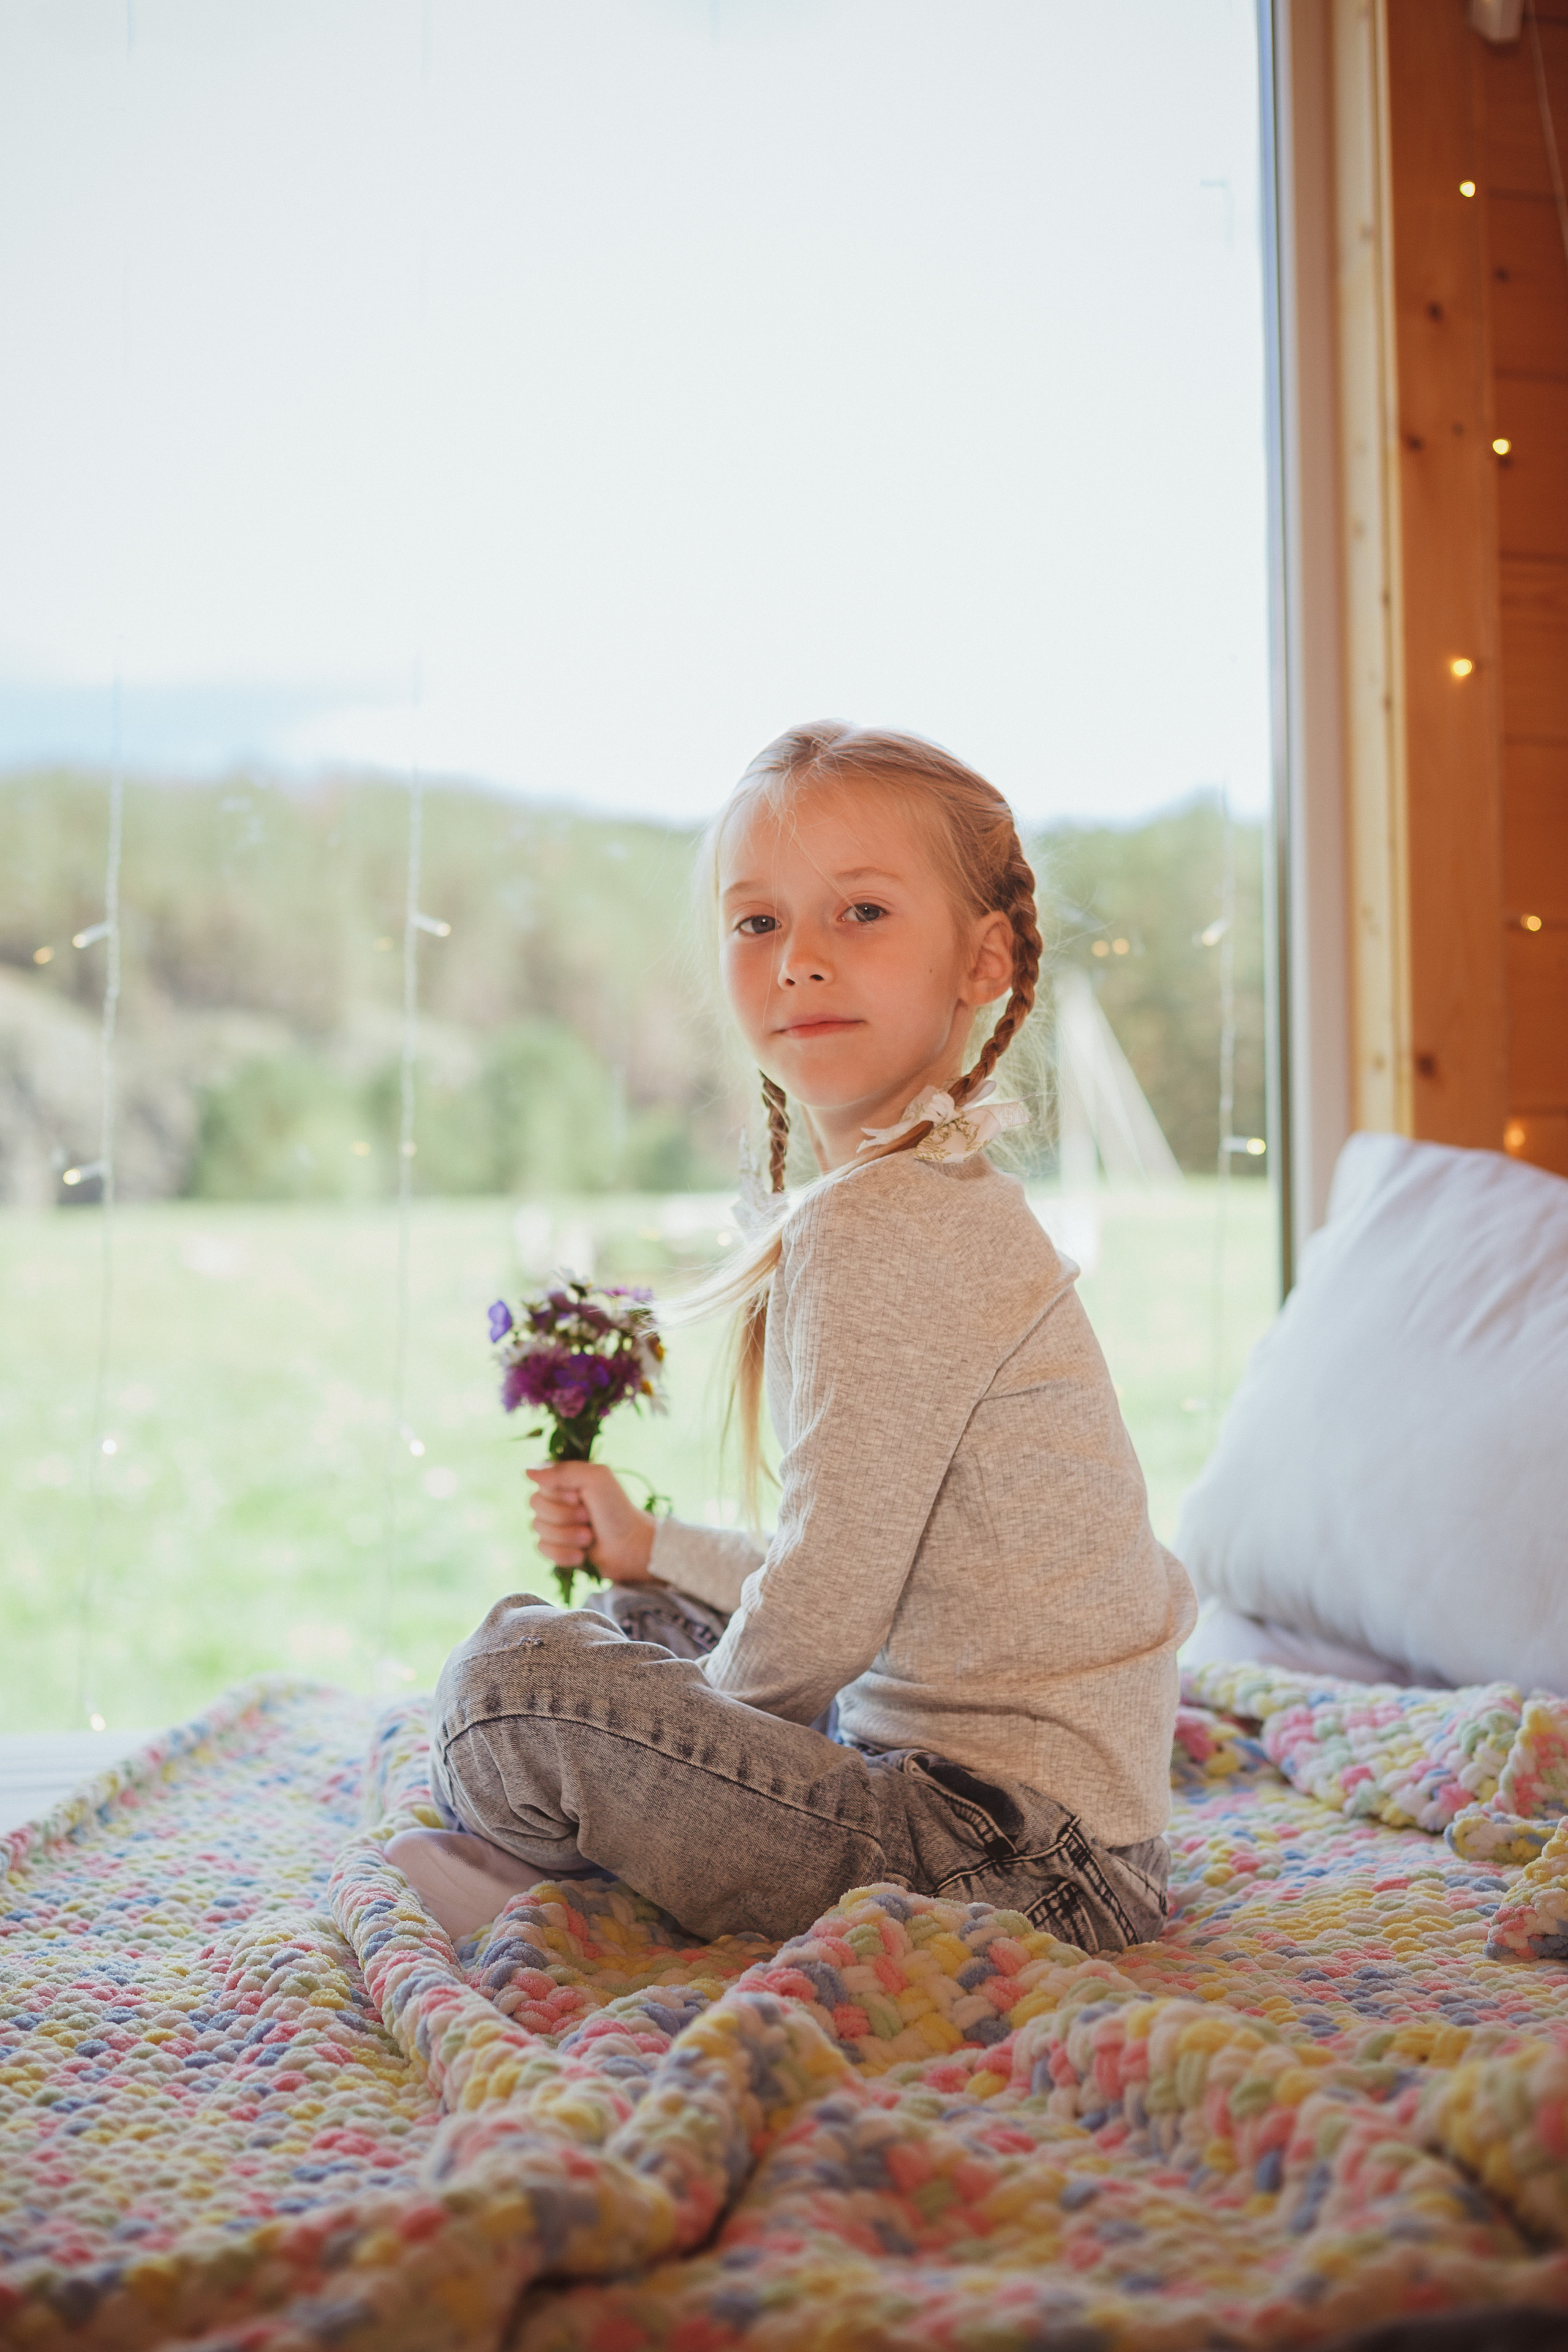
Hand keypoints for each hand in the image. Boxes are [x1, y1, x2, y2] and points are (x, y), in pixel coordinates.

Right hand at [526, 1462, 656, 1584]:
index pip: (540, 1484)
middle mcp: (556, 1500)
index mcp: (565, 1480)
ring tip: (589, 1538)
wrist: (630, 1546)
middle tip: (588, 1518)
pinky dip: (563, 1553)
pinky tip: (581, 1555)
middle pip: (535, 1506)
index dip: (558, 1495)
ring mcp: (554, 1524)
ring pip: (537, 1528)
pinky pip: (541, 1549)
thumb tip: (527, 1471)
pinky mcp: (555, 1547)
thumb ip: (562, 1471)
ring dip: (567, 1536)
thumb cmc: (616, 1510)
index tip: (579, 1497)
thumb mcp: (596, 1479)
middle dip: (564, 1516)